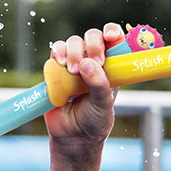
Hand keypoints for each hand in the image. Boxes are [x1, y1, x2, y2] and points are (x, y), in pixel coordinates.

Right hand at [45, 23, 124, 144]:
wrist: (73, 137)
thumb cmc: (95, 121)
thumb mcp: (103, 104)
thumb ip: (99, 84)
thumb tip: (87, 62)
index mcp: (111, 68)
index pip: (114, 41)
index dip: (113, 32)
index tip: (111, 37)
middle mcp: (93, 62)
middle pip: (93, 36)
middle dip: (93, 44)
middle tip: (95, 61)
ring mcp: (74, 64)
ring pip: (73, 42)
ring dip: (73, 50)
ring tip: (73, 70)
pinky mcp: (56, 69)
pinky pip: (56, 51)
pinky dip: (58, 52)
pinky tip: (61, 63)